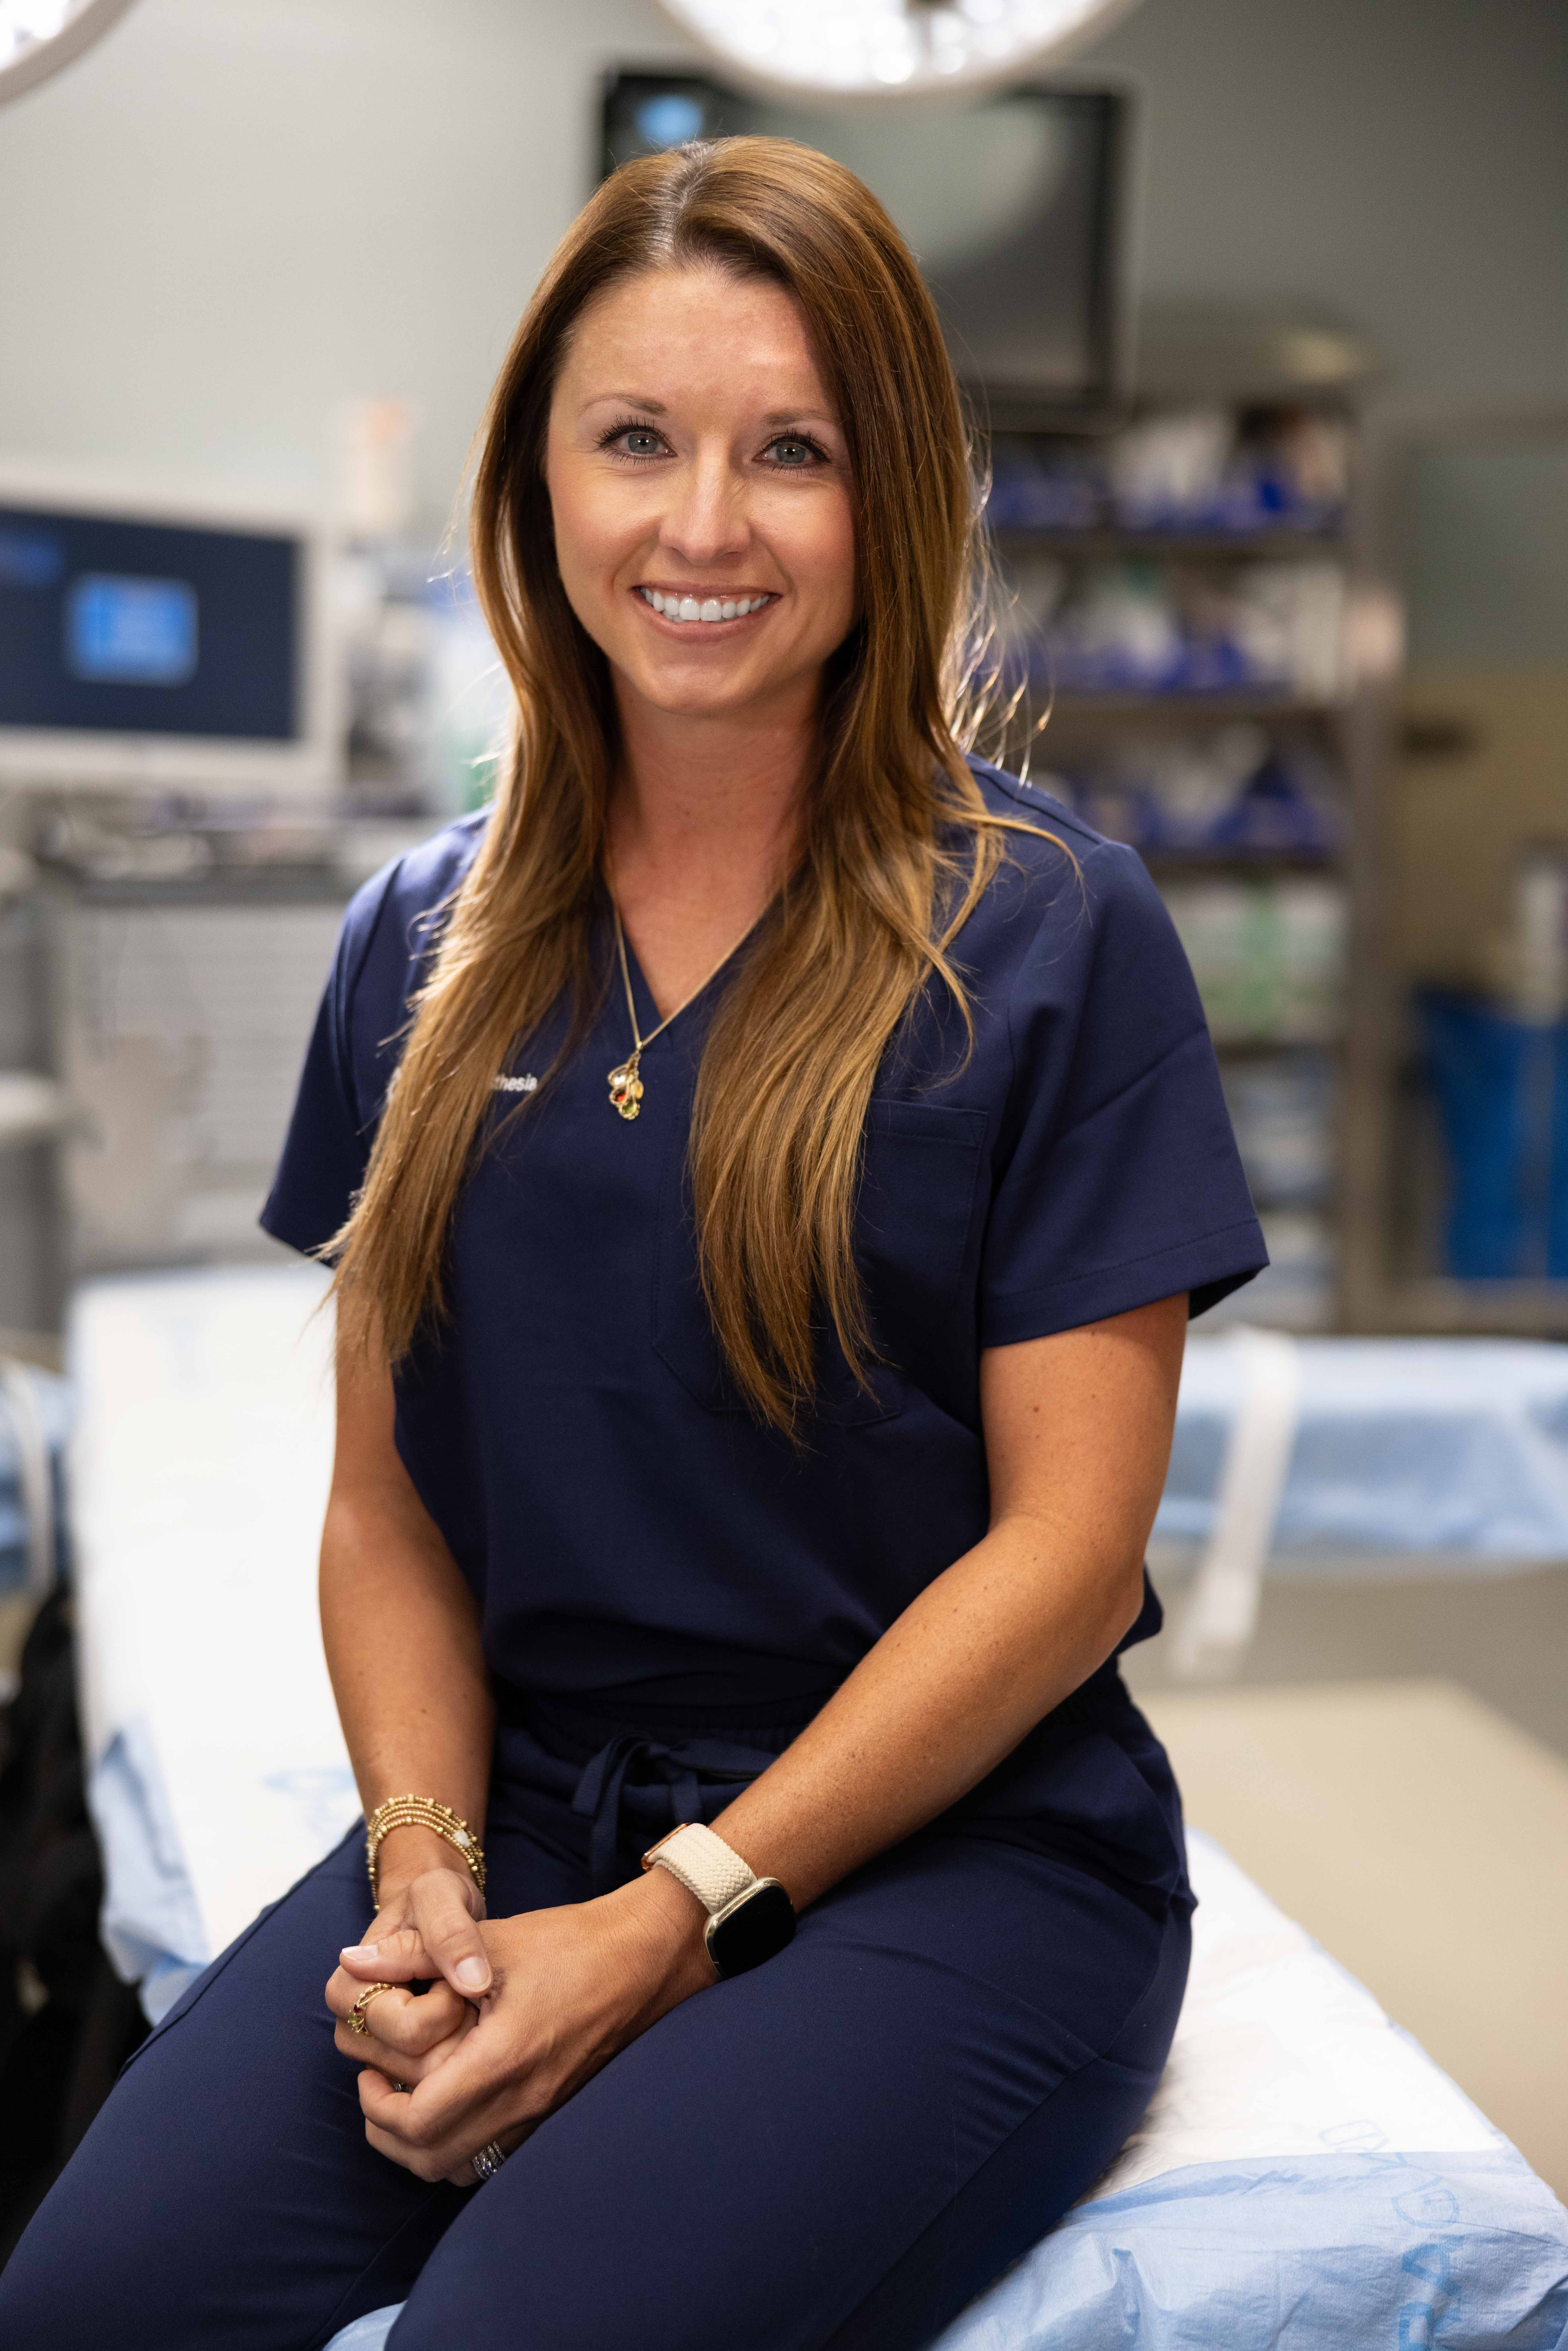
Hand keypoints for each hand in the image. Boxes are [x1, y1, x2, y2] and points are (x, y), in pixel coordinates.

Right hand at [326, 1843, 488, 2088]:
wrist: (439, 1912)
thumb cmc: (435, 1901)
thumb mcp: (442, 1896)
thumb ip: (453, 1933)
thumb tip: (471, 1984)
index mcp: (346, 1990)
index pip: (408, 2030)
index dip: (446, 2004)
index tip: (453, 1972)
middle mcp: (350, 2030)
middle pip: (417, 2064)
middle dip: (456, 2028)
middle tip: (462, 1989)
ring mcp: (371, 2055)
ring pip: (429, 2082)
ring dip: (461, 2046)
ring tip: (463, 2003)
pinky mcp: (395, 2070)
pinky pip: (433, 2088)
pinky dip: (460, 2062)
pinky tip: (467, 2027)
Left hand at [354, 1865, 711, 2185]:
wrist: (643, 1957)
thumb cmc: (569, 1942)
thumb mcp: (489, 1938)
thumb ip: (414, 1953)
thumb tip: (351, 1961)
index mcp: (504, 2058)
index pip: (420, 2122)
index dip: (379, 2106)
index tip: (371, 2071)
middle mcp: (524, 2101)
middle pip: (431, 2160)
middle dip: (390, 2132)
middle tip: (380, 2087)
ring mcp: (542, 2115)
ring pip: (460, 2170)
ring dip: (421, 2144)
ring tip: (409, 2095)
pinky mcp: (552, 2114)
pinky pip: (490, 2158)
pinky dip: (457, 2144)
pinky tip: (451, 2099)